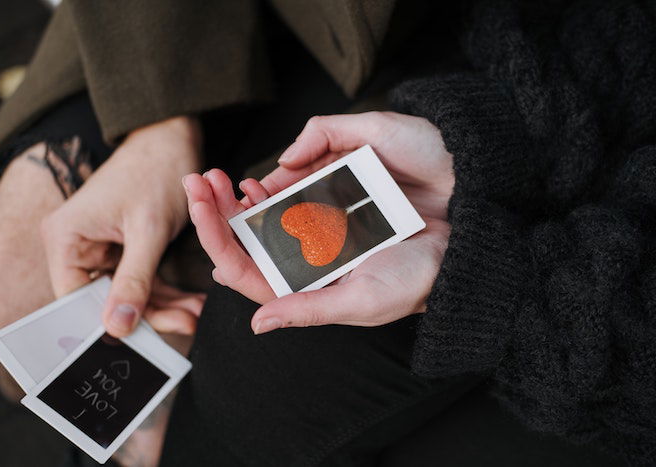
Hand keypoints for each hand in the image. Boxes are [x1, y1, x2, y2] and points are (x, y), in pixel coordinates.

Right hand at [41, 116, 203, 336]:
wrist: (171, 139)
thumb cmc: (155, 172)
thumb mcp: (148, 231)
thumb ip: (134, 280)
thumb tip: (117, 327)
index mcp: (65, 238)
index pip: (78, 299)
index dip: (109, 322)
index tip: (143, 340)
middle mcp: (75, 245)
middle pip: (105, 299)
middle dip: (148, 313)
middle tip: (186, 322)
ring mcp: (99, 247)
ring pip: (128, 292)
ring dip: (163, 304)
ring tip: (195, 312)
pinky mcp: (122, 247)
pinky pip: (141, 279)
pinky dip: (165, 289)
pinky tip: (190, 300)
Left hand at [185, 111, 453, 333]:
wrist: (458, 244)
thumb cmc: (415, 279)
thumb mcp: (362, 300)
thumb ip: (308, 309)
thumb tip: (257, 324)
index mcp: (303, 287)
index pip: (245, 268)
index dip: (217, 238)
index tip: (201, 208)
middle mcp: (303, 263)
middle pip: (245, 240)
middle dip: (217, 211)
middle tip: (197, 181)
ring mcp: (315, 235)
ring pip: (263, 219)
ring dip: (238, 198)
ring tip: (220, 178)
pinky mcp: (332, 211)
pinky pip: (292, 200)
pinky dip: (273, 188)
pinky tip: (261, 180)